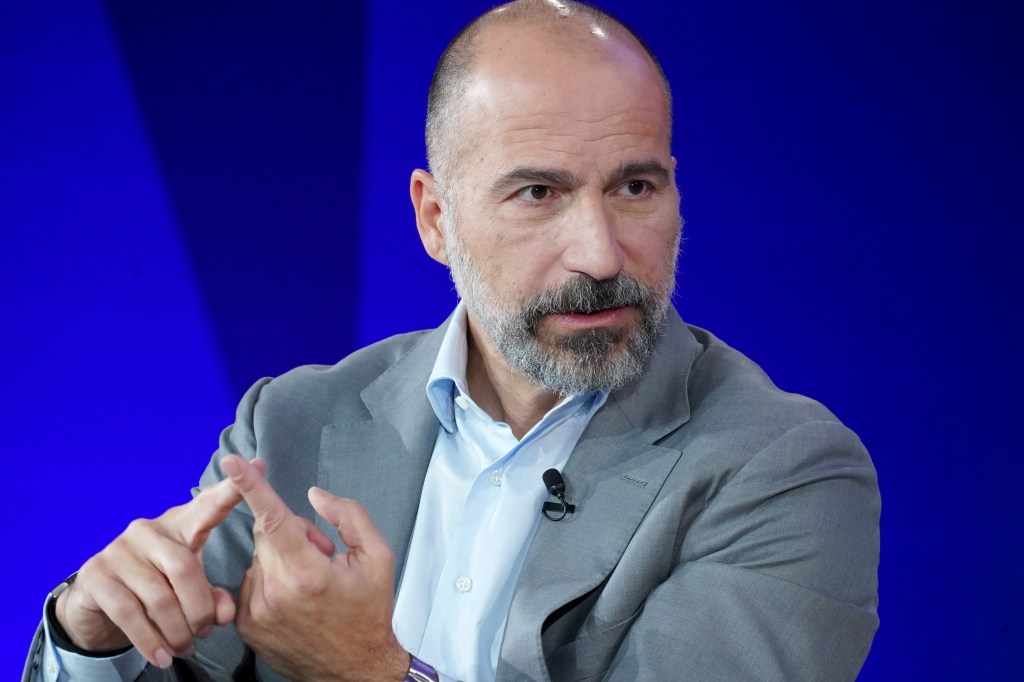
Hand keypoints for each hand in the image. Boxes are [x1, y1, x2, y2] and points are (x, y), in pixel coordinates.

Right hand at [56, 459, 263, 667]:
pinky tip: (162, 656)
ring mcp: (119, 550)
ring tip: (187, 647)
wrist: (100, 600)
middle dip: (200, 610)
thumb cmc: (160, 586)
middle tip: (206, 633)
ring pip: (160, 597)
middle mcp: (148, 529)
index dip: (234, 489)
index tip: (260, 466)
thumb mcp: (192, 589)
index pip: (210, 505)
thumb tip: (225, 612)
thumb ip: (214, 597)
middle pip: (186, 570)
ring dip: (177, 631)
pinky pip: (130, 613)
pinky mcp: (96, 574)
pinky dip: (150, 640)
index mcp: (180, 525)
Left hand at [222, 454, 408, 681]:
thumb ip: (349, 517)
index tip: (232, 463)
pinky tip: (294, 599)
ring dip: (281, 559)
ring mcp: (257, 611)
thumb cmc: (369, 612)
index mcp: (309, 574)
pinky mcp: (247, 625)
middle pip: (268, 533)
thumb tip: (315, 496)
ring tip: (309, 586)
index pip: (274, 519)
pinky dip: (270, 580)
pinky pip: (251, 581)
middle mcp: (276, 592)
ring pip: (259, 557)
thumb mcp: (378, 558)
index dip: (251, 487)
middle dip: (293, 533)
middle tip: (322, 557)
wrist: (356, 669)